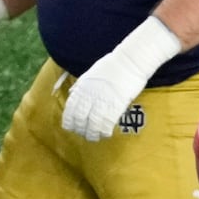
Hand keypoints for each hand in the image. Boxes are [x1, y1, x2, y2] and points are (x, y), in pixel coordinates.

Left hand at [62, 16, 180, 141]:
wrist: (130, 61)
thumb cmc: (112, 66)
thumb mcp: (91, 73)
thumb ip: (81, 85)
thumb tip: (72, 93)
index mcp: (83, 86)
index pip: (71, 108)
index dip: (69, 120)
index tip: (70, 127)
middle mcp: (91, 94)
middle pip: (80, 118)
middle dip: (80, 129)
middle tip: (82, 134)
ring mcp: (104, 100)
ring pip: (93, 123)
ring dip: (92, 133)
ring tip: (94, 138)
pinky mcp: (117, 104)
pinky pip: (108, 122)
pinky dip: (105, 130)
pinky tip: (105, 134)